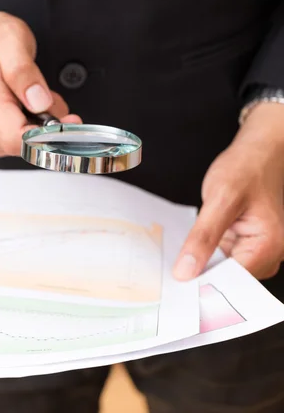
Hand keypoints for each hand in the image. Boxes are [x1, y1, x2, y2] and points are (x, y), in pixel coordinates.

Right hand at [0, 0, 80, 156]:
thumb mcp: (10, 39)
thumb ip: (24, 72)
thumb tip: (39, 102)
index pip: (17, 139)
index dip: (48, 135)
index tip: (68, 121)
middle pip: (25, 145)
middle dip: (49, 126)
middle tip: (52, 97)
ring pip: (24, 146)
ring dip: (41, 125)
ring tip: (37, 95)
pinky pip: (18, 142)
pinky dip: (31, 126)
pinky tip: (29, 106)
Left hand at [173, 103, 283, 280]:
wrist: (259, 151)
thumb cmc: (247, 168)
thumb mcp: (220, 199)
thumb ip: (204, 237)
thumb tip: (186, 271)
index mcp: (268, 247)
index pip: (232, 283)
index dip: (204, 285)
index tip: (177, 288)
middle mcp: (268, 253)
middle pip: (228, 280)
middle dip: (201, 275)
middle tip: (171, 273)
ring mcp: (257, 249)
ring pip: (223, 270)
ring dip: (202, 264)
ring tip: (180, 258)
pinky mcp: (246, 243)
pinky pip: (222, 257)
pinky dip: (206, 253)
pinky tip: (190, 248)